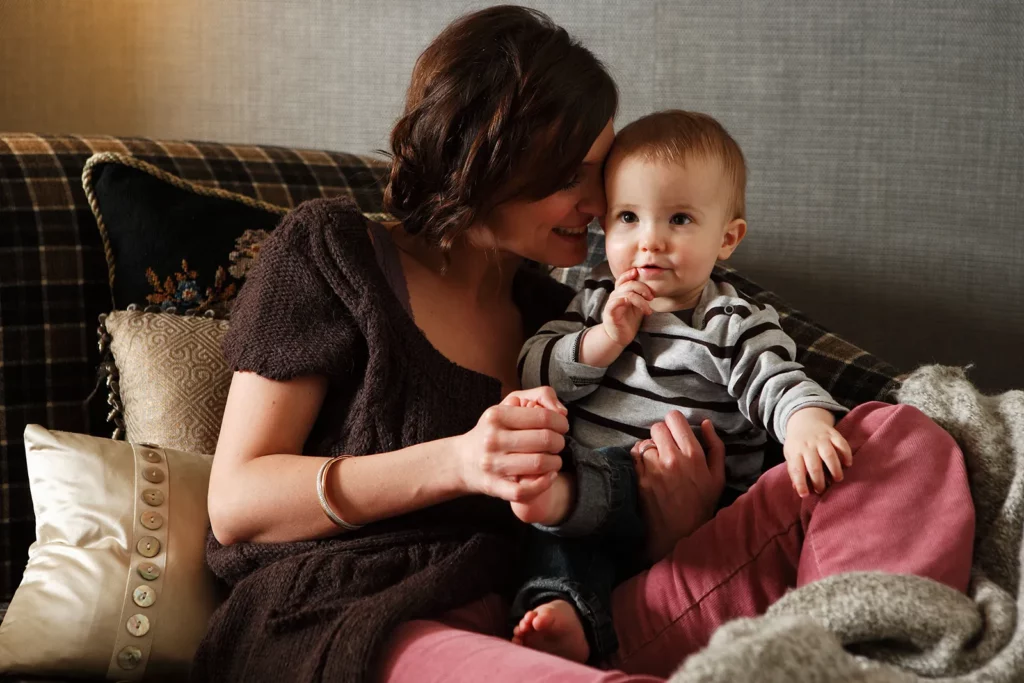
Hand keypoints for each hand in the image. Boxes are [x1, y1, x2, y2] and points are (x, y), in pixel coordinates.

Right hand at [455, 387, 567, 501]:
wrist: (463, 460)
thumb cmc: (492, 430)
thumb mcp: (509, 403)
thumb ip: (539, 395)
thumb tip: (561, 411)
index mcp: (497, 416)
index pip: (543, 417)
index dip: (560, 422)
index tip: (562, 426)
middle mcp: (492, 439)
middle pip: (545, 440)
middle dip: (559, 442)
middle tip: (557, 443)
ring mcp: (493, 464)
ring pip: (540, 464)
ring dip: (556, 462)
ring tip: (553, 459)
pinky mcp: (495, 486)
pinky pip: (526, 490)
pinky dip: (544, 483)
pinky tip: (548, 475)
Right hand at [601, 268, 653, 346]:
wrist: (619, 337)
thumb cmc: (629, 321)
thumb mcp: (638, 305)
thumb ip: (641, 295)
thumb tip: (654, 286)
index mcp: (621, 292)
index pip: (624, 277)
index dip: (632, 274)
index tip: (646, 278)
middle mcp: (615, 295)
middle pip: (628, 283)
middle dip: (643, 288)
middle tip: (652, 298)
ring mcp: (612, 302)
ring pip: (627, 293)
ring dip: (641, 300)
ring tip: (648, 310)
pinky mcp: (610, 312)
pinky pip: (617, 301)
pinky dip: (631, 302)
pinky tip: (642, 312)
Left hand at [632, 411, 725, 561]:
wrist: (680, 535)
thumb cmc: (701, 505)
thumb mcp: (718, 477)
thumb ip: (715, 446)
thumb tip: (705, 423)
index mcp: (693, 454)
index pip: (674, 418)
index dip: (674, 423)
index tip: (675, 432)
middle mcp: (672, 458)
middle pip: (657, 427)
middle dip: (661, 435)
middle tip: (666, 448)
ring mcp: (653, 469)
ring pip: (644, 442)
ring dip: (649, 448)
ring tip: (657, 461)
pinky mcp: (639, 479)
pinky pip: (633, 455)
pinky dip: (638, 458)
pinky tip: (647, 468)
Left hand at [783, 407, 852, 496]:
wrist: (805, 420)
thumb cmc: (797, 443)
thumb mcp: (790, 454)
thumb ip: (793, 470)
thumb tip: (797, 489)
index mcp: (795, 451)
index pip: (796, 469)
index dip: (800, 483)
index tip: (804, 494)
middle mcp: (808, 445)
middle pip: (814, 465)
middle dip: (818, 480)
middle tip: (822, 490)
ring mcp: (821, 439)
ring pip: (829, 455)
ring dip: (834, 469)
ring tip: (837, 479)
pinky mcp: (833, 434)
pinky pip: (842, 444)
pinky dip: (846, 454)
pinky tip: (848, 464)